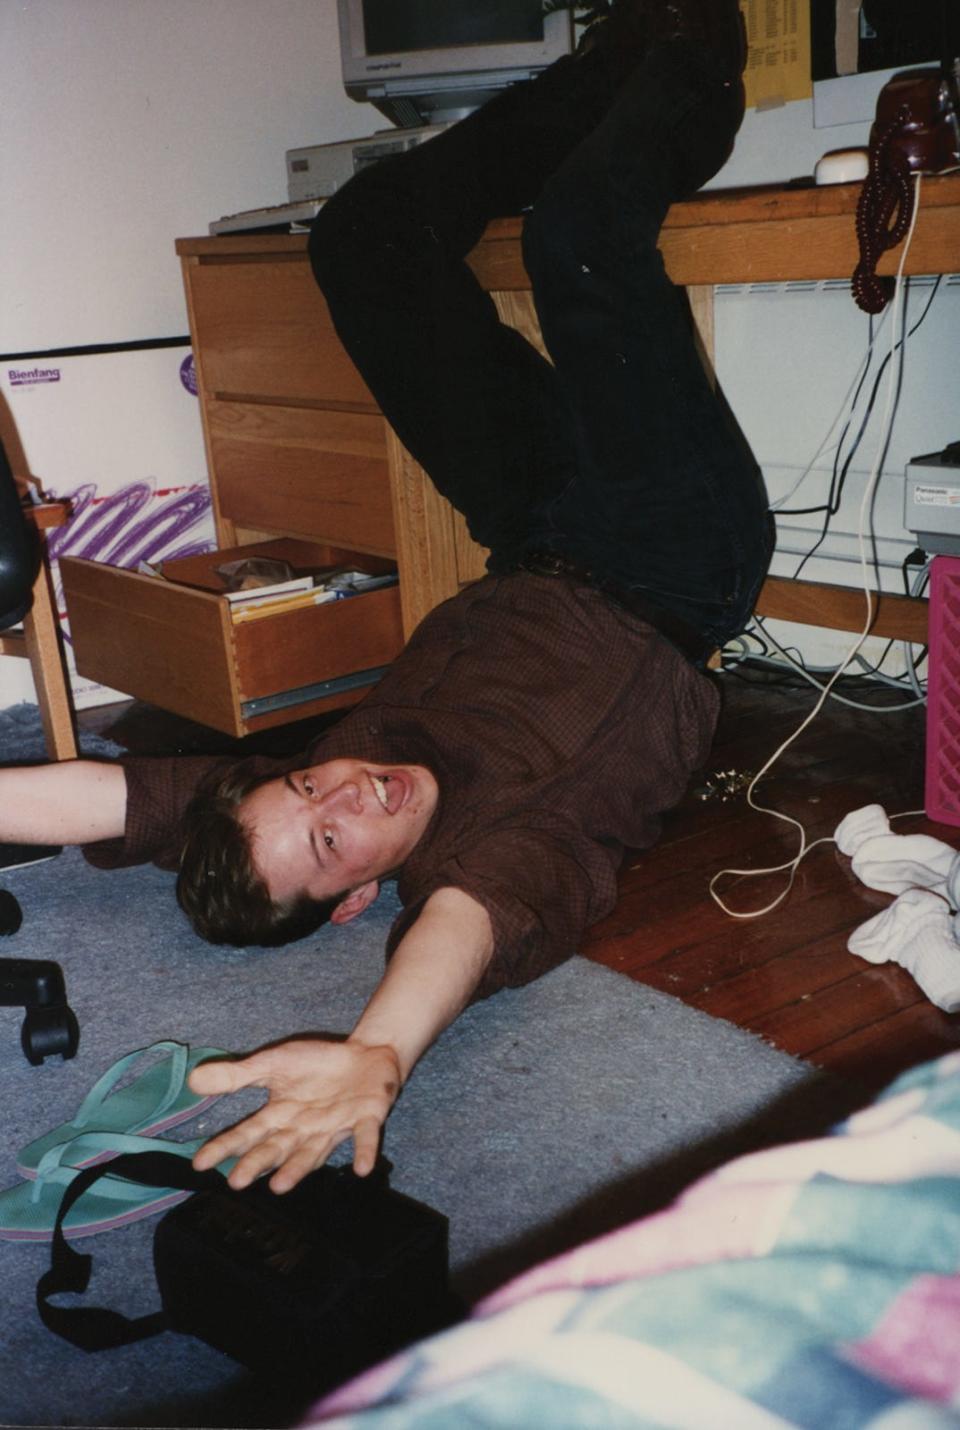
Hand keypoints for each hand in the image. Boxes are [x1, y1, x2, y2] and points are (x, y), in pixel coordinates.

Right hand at [188, 1037, 401, 1192]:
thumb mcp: (272, 1064)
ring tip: (279, 1186)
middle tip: (236, 1182)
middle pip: (277, 1148)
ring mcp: (336, 1126)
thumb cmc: (316, 1064)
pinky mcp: (366, 1118)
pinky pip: (364, 1137)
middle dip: (257, 1164)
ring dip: (298, 1168)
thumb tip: (193, 1080)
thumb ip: (237, 1076)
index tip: (200, 1164)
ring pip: (314, 1152)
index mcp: (281, 1116)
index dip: (225, 1148)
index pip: (248, 1134)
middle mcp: (304, 1129)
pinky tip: (362, 1168)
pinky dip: (364, 1151)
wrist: (365, 1055)